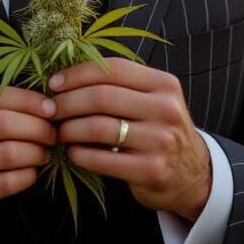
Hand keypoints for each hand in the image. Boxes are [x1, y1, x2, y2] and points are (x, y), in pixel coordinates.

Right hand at [0, 86, 57, 243]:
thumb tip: (43, 102)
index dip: (28, 100)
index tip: (51, 108)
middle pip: (2, 123)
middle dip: (37, 127)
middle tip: (53, 133)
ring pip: (8, 153)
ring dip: (36, 152)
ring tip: (44, 153)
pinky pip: (5, 182)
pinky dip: (27, 175)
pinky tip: (31, 173)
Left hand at [51, 58, 211, 222]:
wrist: (192, 174)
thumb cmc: (160, 129)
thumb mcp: (154, 99)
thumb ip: (121, 85)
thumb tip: (67, 77)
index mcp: (164, 84)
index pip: (112, 69)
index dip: (77, 74)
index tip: (54, 83)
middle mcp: (165, 109)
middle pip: (102, 96)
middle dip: (67, 102)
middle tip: (51, 110)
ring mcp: (160, 141)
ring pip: (98, 127)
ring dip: (69, 129)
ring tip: (60, 131)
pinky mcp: (150, 170)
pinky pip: (102, 159)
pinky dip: (79, 154)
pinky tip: (73, 152)